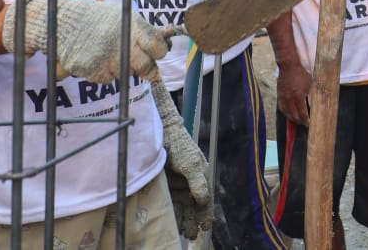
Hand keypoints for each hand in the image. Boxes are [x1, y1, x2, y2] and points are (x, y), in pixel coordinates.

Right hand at [3, 0, 170, 83]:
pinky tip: (96, 58)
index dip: (159, 51)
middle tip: (143, 66)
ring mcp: (107, 58)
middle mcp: (121, 42)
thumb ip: (144, 30)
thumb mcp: (123, 16)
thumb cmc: (97, 19)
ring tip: (109, 53)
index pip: (158, 46)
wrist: (61, 23)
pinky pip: (107, 79)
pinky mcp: (92, 71)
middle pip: (146, 66)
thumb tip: (169, 35)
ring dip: (121, 68)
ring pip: (126, 74)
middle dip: (146, 69)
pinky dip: (103, 72)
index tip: (157, 53)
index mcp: (133, 25)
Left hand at [152, 81, 212, 238]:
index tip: (204, 228)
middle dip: (193, 220)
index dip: (206, 214)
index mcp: (202, 176)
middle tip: (190, 235)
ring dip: (183, 219)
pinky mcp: (167, 184)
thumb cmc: (179, 146)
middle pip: (194, 206)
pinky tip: (171, 222)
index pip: (206, 200)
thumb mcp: (190, 164)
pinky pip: (171, 202)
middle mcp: (191, 182)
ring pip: (182, 206)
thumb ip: (198, 182)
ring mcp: (178, 184)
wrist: (161, 132)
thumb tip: (203, 200)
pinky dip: (172, 212)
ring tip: (182, 233)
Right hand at [276, 61, 311, 124]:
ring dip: (291, 118)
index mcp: (298, 96)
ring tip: (296, 120)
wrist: (289, 65)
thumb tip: (314, 105)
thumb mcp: (311, 85)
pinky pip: (281, 107)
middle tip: (304, 124)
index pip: (302, 113)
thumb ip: (311, 96)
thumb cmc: (302, 73)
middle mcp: (289, 99)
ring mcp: (283, 97)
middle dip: (299, 121)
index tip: (309, 124)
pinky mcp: (279, 94)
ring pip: (286, 113)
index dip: (305, 120)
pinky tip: (288, 113)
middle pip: (293, 115)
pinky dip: (285, 112)